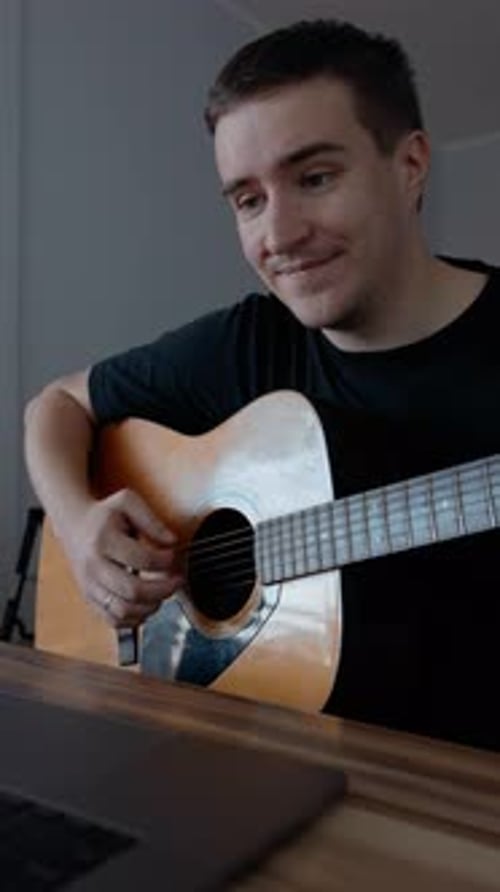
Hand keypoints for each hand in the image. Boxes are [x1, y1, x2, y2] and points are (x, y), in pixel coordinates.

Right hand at [64, 489, 183, 626]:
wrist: (74, 525)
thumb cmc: (104, 514)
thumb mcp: (128, 502)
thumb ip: (152, 520)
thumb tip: (172, 541)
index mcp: (103, 540)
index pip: (141, 559)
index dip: (165, 560)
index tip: (173, 555)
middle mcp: (93, 566)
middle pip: (133, 590)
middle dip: (163, 589)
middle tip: (176, 580)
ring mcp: (90, 585)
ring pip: (123, 610)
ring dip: (150, 606)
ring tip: (163, 594)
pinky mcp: (89, 598)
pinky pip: (113, 619)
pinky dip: (134, 619)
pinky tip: (146, 605)